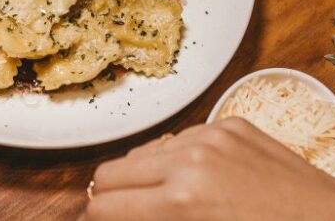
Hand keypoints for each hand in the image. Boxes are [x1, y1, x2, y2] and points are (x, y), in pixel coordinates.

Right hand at [81, 117, 334, 220]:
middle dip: (112, 200)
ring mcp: (211, 135)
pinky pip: (178, 138)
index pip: (104, 206)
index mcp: (182, 201)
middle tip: (126, 216)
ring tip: (162, 202)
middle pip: (111, 173)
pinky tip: (197, 182)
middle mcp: (191, 160)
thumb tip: (117, 217)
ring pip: (142, 152)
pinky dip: (176, 160)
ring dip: (142, 178)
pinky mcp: (229, 123)